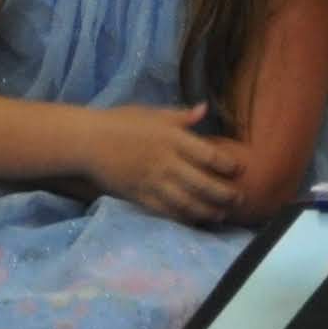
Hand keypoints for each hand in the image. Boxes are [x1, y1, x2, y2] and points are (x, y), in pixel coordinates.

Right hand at [92, 106, 245, 225]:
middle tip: (239, 199)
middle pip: (204, 184)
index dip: (229, 166)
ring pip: (188, 202)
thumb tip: (204, 108)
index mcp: (172, 138)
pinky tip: (195, 220)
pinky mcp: (140, 196)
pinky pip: (166, 211)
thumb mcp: (152, 113)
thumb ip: (181, 115)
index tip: (239, 170)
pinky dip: (184, 218)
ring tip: (221, 214)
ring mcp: (153, 182)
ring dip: (208, 211)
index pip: (210, 156)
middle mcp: (166, 162)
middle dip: (225, 194)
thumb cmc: (120, 123)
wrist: (88, 141)